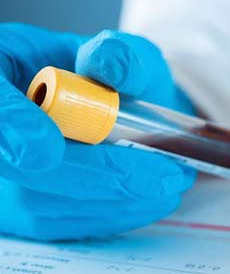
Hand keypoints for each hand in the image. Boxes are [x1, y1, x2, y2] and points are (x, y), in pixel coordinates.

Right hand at [0, 24, 195, 240]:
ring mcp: (6, 174)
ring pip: (42, 203)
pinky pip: (58, 223)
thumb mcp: (125, 50)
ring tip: (169, 186)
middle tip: (162, 176)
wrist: (117, 106)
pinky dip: (109, 215)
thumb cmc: (114, 74)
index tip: (50, 149)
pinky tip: (150, 201)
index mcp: (5, 68)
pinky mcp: (25, 207)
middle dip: (96, 174)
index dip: (13, 126)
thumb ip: (118, 53)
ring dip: (113, 200)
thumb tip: (107, 67)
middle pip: (18, 168)